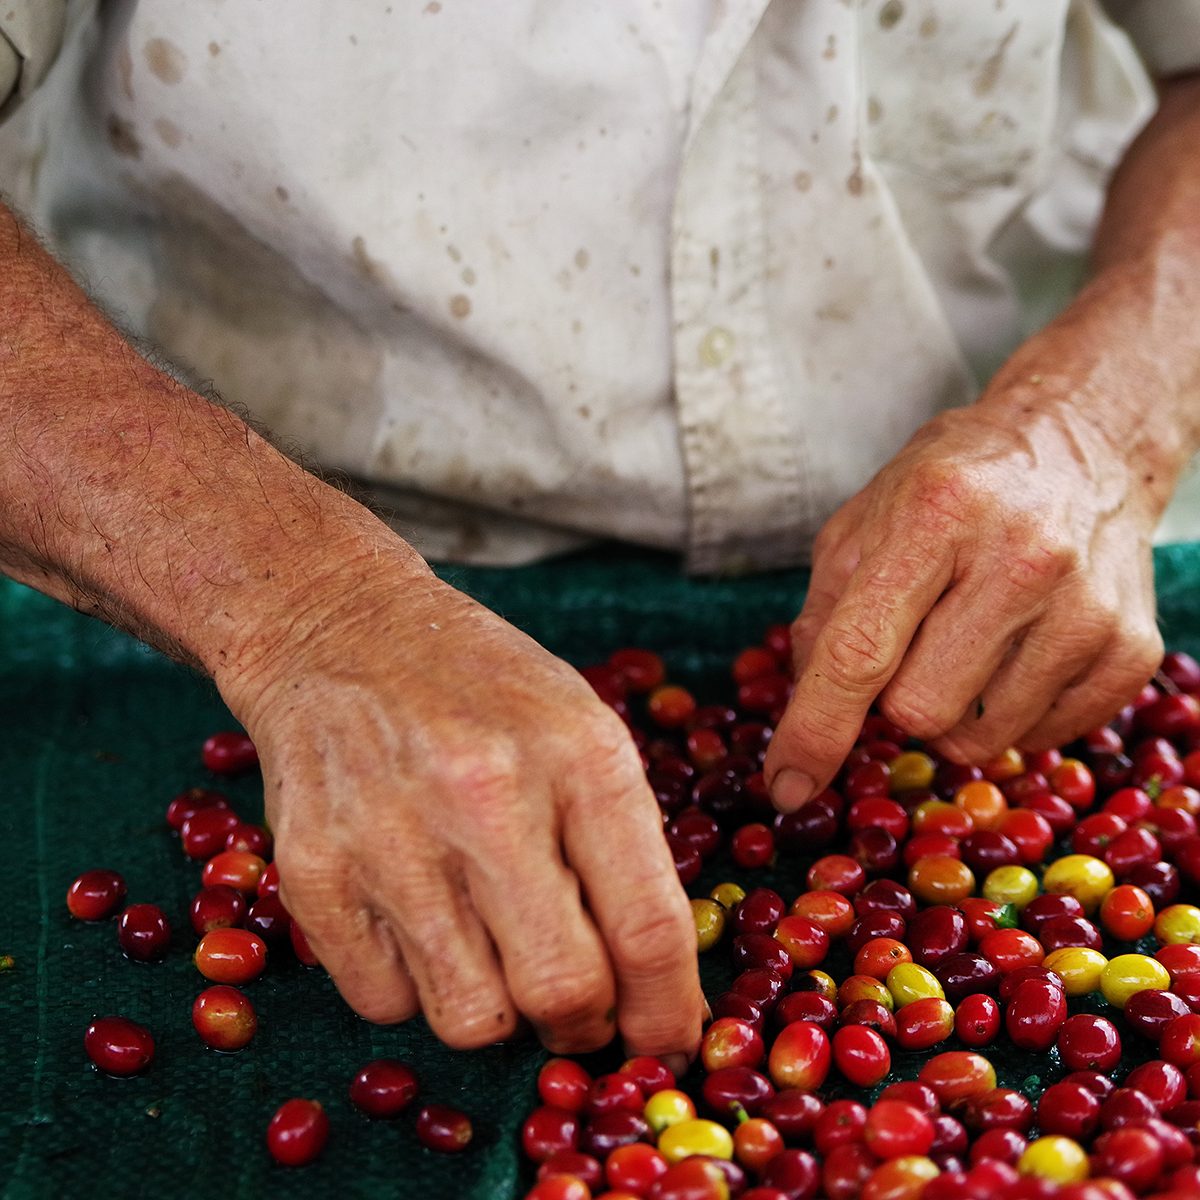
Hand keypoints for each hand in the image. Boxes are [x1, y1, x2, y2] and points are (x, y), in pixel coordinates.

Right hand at [228, 565, 703, 1062]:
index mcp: (578, 755)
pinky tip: (416, 919)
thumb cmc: (480, 688)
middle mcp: (486, 796)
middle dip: (583, 1026)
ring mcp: (392, 837)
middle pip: (563, 992)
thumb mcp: (581, 728)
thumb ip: (624, 849)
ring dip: (497, 1010)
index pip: (648, 927)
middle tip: (578, 1011)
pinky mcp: (314, 872)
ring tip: (489, 946)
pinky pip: (386, 1005)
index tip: (669, 1042)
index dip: (668, 1011)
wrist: (337, 631)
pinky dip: (415, 988)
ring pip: (473, 1020)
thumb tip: (656, 987)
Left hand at [764, 378, 1164, 810]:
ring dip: (949, 711)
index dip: (816, 729)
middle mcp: (1023, 559)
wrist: (1079, 445)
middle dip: (891, 698)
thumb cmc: (954, 487)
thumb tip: (806, 713)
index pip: (860, 651)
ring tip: (965, 642)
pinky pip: (1038, 739)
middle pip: (917, 709)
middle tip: (909, 646)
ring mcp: (1087, 608)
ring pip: (977, 737)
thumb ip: (823, 615)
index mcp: (936, 515)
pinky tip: (1013, 654)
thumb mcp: (865, 522)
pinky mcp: (1131, 650)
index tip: (787, 784)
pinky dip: (1006, 717)